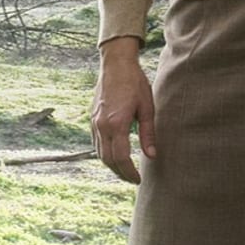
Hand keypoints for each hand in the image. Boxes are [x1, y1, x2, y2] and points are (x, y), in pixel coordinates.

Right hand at [90, 37, 156, 184]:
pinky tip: (114, 154)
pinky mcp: (92, 118)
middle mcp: (102, 125)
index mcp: (116, 124)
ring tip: (125, 170)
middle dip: (120, 173)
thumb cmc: (134, 83)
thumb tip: (152, 156)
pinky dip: (104, 153)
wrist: (115, 64)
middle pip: (108, 159)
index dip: (129, 172)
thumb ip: (148, 134)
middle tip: (132, 179)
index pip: (121, 158)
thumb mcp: (147, 108)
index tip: (138, 180)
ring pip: (99, 152)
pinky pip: (96, 142)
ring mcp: (94, 122)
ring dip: (111, 165)